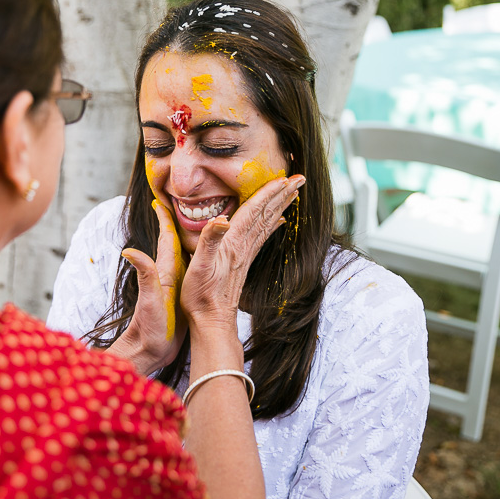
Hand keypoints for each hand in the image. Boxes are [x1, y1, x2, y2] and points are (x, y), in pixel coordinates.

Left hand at [107, 201, 186, 374]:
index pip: (165, 239)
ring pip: (184, 255)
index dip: (163, 219)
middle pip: (174, 243)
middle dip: (176, 222)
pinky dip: (195, 260)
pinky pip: (191, 272)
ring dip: (187, 239)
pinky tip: (201, 260)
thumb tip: (128, 250)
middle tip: (181, 203)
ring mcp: (176, 286)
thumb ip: (143, 275)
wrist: (150, 351)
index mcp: (164, 272)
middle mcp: (169, 275)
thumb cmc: (149, 328)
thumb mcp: (149, 300)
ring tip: (195, 224)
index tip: (160, 198)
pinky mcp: (182, 297)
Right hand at [180, 174, 304, 331]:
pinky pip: (261, 237)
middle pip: (266, 214)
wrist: (211, 321)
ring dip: (279, 206)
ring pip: (266, 223)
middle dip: (282, 194)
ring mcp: (245, 255)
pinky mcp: (243, 263)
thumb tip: (221, 219)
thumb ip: (209, 240)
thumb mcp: (199, 265)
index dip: (268, 192)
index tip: (285, 177)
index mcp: (234, 242)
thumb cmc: (201, 295)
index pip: (254, 211)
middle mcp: (243, 246)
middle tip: (300, 178)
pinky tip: (279, 221)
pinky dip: (272, 225)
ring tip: (292, 192)